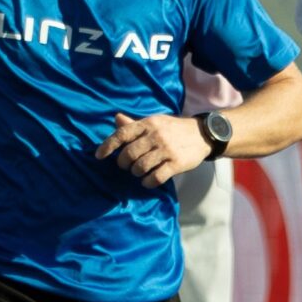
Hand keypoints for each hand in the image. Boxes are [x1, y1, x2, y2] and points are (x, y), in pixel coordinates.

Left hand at [95, 111, 209, 186]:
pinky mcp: (176, 163)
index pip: (122, 134)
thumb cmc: (173, 129)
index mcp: (148, 124)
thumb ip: (135, 124)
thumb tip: (116, 119)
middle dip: (124, 163)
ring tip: (139, 171)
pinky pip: (155, 177)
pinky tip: (148, 181)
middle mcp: (156, 135)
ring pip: (140, 167)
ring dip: (136, 173)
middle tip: (127, 166)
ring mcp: (167, 149)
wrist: (203, 134)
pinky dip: (148, 182)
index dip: (107, 145)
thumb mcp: (155, 122)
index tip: (99, 156)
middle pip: (129, 154)